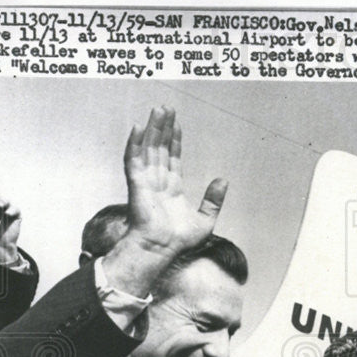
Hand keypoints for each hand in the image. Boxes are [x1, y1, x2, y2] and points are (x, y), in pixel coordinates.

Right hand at [103, 106, 228, 297]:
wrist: (163, 248)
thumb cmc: (180, 240)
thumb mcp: (205, 219)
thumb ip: (213, 200)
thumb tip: (223, 180)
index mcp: (172, 188)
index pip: (172, 158)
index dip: (174, 140)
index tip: (177, 124)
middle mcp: (158, 182)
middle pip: (159, 148)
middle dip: (163, 127)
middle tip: (166, 108)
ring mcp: (146, 181)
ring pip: (148, 148)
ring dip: (153, 128)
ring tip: (158, 109)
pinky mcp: (136, 183)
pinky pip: (133, 159)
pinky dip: (134, 143)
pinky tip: (138, 127)